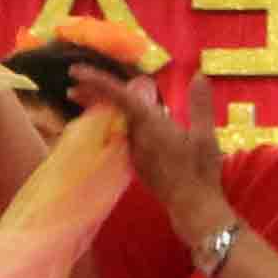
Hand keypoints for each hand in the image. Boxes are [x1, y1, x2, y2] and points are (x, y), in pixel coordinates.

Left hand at [68, 56, 221, 229]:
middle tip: (73, 83)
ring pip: (113, 123)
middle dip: (91, 94)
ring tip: (86, 98)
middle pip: (110, 109)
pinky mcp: (137, 163)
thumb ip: (200, 105)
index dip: (97, 81)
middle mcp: (137, 137)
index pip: (119, 96)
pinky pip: (121, 136)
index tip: (76, 71)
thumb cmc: (200, 171)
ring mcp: (134, 151)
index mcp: (150, 125)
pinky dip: (113, 124)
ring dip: (100, 109)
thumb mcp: (205, 135)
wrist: (192, 207)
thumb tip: (199, 76)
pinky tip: (117, 122)